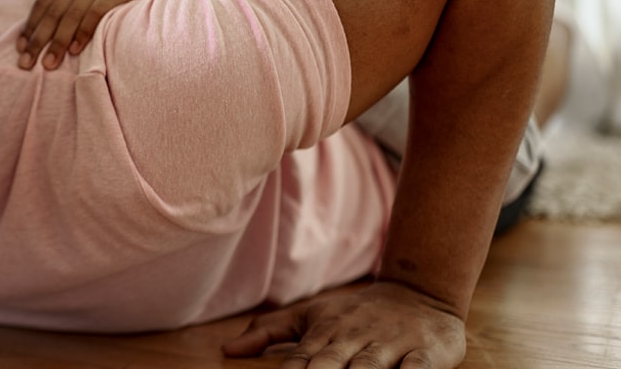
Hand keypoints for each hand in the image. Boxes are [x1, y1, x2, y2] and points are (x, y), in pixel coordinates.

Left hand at [18, 0, 197, 69]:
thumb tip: (51, 27)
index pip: (43, 3)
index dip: (30, 27)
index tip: (21, 49)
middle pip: (52, 13)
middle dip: (37, 40)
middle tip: (26, 64)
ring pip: (70, 16)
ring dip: (56, 42)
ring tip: (48, 64)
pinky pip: (94, 13)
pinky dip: (83, 32)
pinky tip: (74, 50)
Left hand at [221, 281, 465, 367]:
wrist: (419, 292)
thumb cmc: (355, 313)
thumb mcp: (310, 315)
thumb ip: (269, 332)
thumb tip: (227, 350)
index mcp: (325, 332)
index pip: (298, 362)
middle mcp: (354, 338)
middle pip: (329, 366)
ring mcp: (390, 345)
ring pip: (370, 368)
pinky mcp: (426, 353)